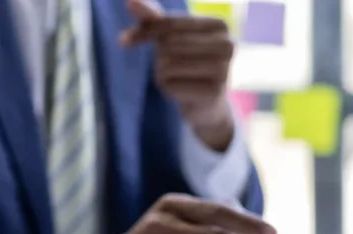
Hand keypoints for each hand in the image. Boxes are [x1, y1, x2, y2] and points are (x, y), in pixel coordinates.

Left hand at [121, 0, 234, 150]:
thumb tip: (131, 1)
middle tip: (171, 67)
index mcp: (220, 25)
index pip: (170, 22)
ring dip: (162, 73)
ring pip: (168, 62)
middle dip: (159, 56)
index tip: (124, 40)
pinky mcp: (214, 92)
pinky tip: (182, 93)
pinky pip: (171, 84)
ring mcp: (224, 70)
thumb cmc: (189, 63)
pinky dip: (168, 89)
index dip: (144, 31)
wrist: (208, 104)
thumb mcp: (172, 37)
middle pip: (169, 42)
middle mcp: (228, 45)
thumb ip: (153, 19)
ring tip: (178, 79)